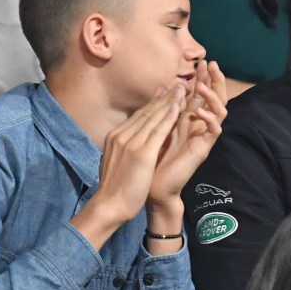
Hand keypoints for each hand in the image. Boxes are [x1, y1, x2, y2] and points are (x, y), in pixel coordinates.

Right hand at [70, 86, 185, 248]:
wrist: (109, 205)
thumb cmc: (114, 189)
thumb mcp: (115, 161)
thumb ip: (122, 148)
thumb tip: (127, 141)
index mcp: (115, 137)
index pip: (138, 116)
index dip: (154, 104)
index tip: (165, 94)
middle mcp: (122, 135)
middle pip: (146, 112)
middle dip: (163, 97)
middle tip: (177, 84)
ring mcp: (131, 142)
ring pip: (153, 117)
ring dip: (169, 101)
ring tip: (182, 89)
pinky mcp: (141, 153)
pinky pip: (158, 130)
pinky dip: (168, 117)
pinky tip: (178, 107)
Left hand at [149, 61, 227, 206]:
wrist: (154, 186)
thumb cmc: (154, 157)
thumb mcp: (157, 126)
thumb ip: (162, 107)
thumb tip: (161, 85)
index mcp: (189, 117)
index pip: (200, 92)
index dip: (202, 76)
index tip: (200, 59)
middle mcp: (200, 125)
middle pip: (214, 97)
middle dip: (214, 80)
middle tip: (212, 63)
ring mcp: (204, 136)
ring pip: (219, 111)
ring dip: (212, 97)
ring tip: (202, 87)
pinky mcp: (204, 148)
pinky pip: (214, 131)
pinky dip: (208, 120)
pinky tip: (199, 112)